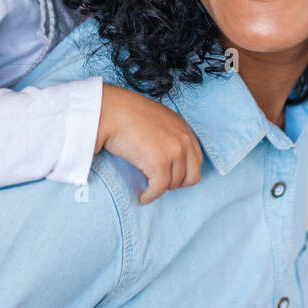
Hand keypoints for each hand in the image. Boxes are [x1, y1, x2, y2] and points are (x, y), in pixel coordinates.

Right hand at [95, 83, 202, 204]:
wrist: (110, 111)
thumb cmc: (126, 113)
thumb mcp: (157, 119)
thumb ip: (169, 134)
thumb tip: (168, 155)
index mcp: (184, 128)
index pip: (196, 159)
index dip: (184, 172)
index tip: (171, 176)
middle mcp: (184, 140)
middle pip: (192, 175)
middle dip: (176, 182)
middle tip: (160, 183)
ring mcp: (173, 152)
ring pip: (175, 183)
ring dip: (161, 188)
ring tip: (148, 186)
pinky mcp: (159, 164)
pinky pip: (159, 188)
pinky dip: (151, 196)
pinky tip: (143, 196)